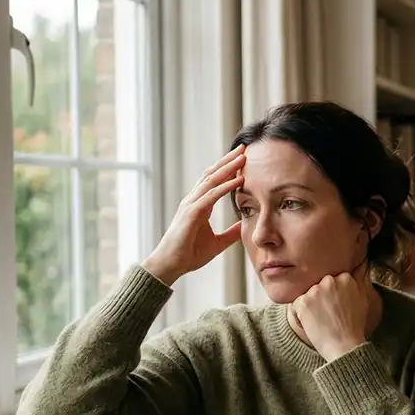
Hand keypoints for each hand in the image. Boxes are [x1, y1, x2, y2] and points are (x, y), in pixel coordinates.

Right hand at [142, 146, 245, 285]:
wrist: (170, 266)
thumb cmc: (189, 254)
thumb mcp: (217, 243)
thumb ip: (231, 233)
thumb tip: (245, 227)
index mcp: (199, 205)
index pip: (215, 181)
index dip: (228, 169)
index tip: (243, 158)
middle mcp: (194, 200)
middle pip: (212, 174)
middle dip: (228, 160)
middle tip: (243, 148)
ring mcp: (191, 205)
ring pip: (211, 180)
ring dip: (228, 168)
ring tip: (242, 158)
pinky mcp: (190, 214)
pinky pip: (210, 196)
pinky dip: (224, 187)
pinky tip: (237, 180)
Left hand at [292, 271, 375, 361]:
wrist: (344, 345)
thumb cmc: (354, 326)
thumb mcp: (363, 299)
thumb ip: (358, 280)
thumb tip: (361, 263)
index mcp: (345, 277)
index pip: (331, 281)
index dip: (332, 295)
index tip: (336, 307)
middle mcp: (329, 280)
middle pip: (318, 286)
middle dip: (320, 298)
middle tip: (328, 315)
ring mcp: (315, 290)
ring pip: (307, 295)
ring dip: (310, 307)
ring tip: (321, 321)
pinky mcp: (302, 302)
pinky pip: (296, 306)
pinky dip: (300, 315)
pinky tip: (312, 324)